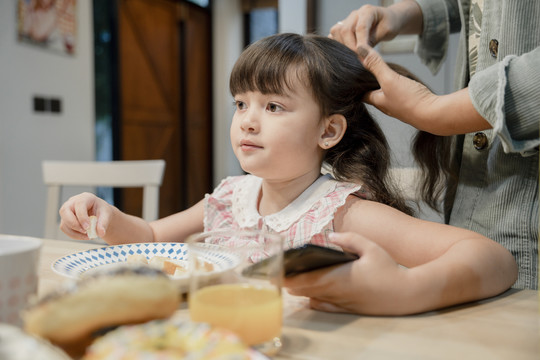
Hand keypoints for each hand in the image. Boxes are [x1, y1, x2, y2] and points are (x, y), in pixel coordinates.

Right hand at [59, 192, 112, 239]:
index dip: (82, 216)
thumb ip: (104, 223)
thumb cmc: (102, 212)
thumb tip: (101, 233)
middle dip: (74, 224)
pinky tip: (84, 236)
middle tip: (85, 232)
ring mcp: (67, 211)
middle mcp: (73, 202)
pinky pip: (65, 229)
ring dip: (75, 233)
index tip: (88, 227)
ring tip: (88, 236)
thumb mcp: (106, 215)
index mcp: (85, 197)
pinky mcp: (65, 220)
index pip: (79, 204)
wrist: (100, 215)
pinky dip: (74, 235)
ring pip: (64, 223)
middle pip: (65, 211)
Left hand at [284, 232, 410, 314]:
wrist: (406, 294)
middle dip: (290, 282)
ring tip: (289, 280)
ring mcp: (341, 303)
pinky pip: (324, 306)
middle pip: (305, 290)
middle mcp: (336, 293)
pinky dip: (314, 300)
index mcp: (338, 277)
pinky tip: (310, 294)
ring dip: (301, 290)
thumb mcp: (371, 247)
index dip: (289, 277)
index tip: (277, 271)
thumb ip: (349, 239)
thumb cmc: (388, 269)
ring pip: (313, 298)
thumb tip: (330, 238)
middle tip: (278, 273)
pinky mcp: (347, 309)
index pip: (306, 279)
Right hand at [328, 1, 421, 51]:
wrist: (387, 20)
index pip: (360, 28)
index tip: (363, 57)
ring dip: (343, 46)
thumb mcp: (386, 32)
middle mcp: (355, 14)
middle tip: (358, 59)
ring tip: (353, 56)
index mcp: (367, 11)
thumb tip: (362, 55)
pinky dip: (337, 45)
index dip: (360, 43)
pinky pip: (334, 35)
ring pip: (337, 32)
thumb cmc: (389, 25)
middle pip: (345, 30)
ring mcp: (347, 20)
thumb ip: (373, 41)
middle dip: (350, 47)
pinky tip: (345, 53)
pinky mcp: (342, 27)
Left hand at [358, 45, 489, 134]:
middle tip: (365, 71)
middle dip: (369, 84)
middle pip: (373, 93)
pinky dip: (397, 87)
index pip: (360, 93)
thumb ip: (376, 65)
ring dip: (384, 85)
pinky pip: (400, 95)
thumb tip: (360, 50)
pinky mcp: (410, 105)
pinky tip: (401, 82)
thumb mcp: (390, 79)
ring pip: (387, 94)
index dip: (355, 84)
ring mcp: (398, 107)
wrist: (434, 114)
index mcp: (376, 101)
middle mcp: (385, 106)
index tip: (351, 74)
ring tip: (381, 74)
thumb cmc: (410, 100)